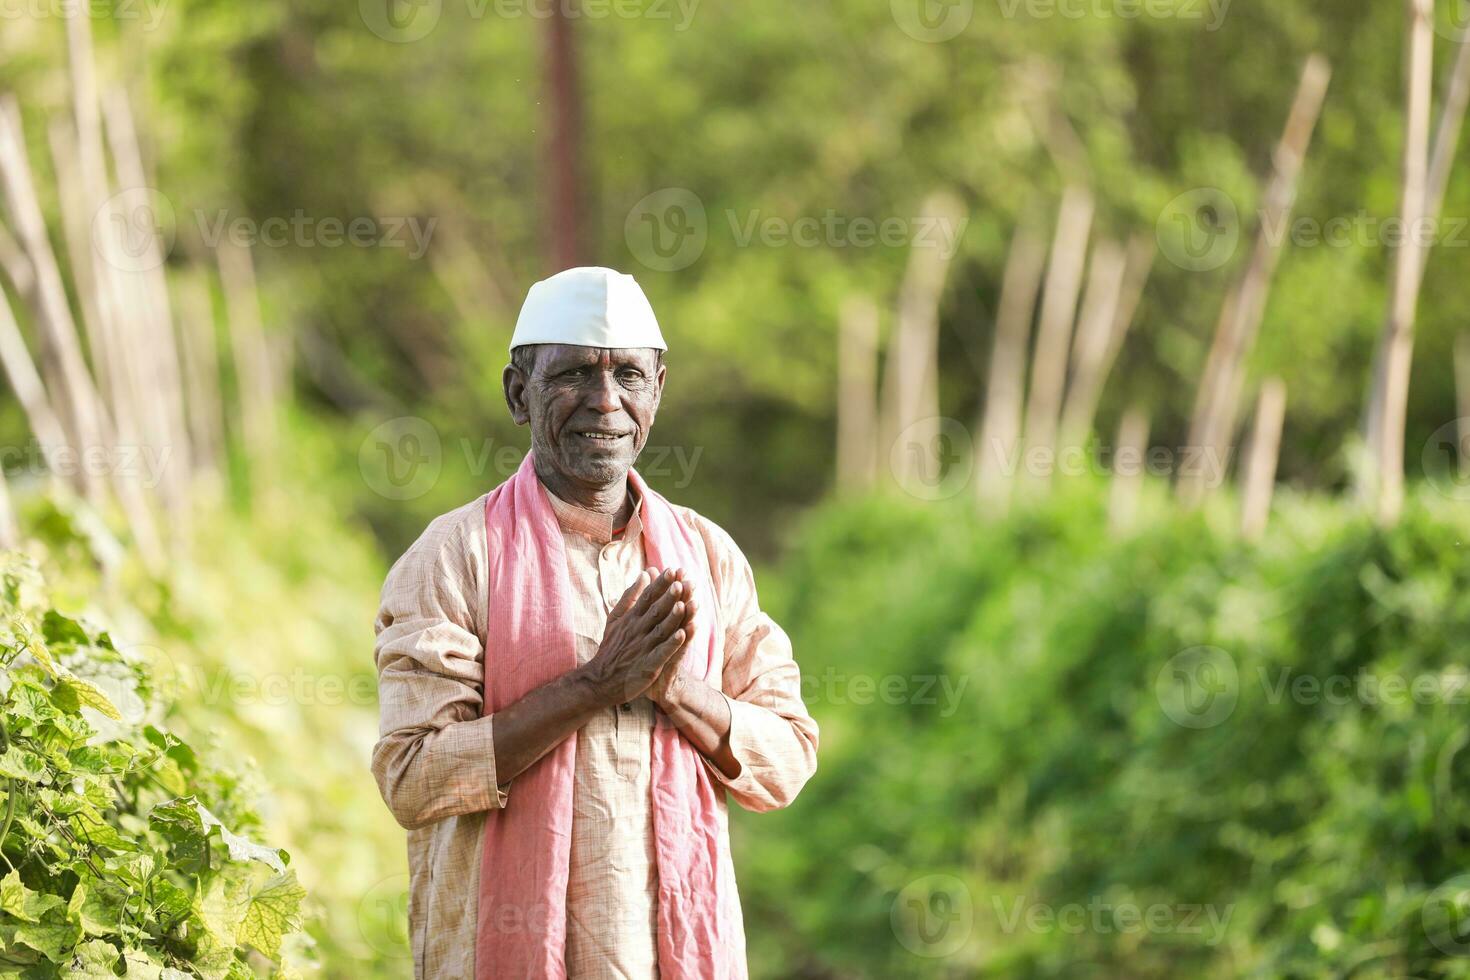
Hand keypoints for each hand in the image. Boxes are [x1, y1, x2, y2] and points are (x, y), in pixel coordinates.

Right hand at [579, 568, 696, 706]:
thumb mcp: (615, 618)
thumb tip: (645, 573)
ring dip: (673, 618)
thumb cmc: (611, 648)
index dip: (660, 584)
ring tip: (684, 604)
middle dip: (668, 597)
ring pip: (661, 630)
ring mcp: (642, 648)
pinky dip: (671, 644)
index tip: (671, 570)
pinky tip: (682, 634)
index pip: (647, 598)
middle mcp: (637, 631)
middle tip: (681, 582)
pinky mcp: (648, 666)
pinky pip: (661, 653)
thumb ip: (631, 596)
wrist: (600, 680)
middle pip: (655, 611)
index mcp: (631, 619)